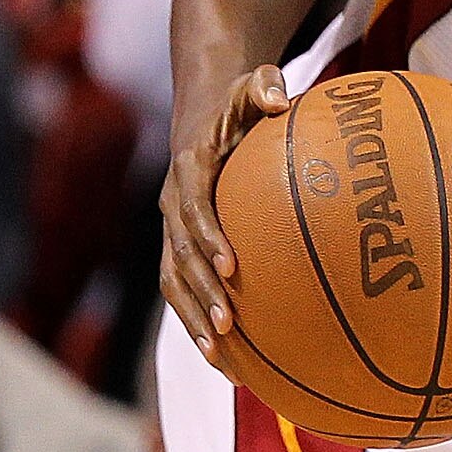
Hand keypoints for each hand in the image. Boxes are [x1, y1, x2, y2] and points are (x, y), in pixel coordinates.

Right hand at [161, 65, 290, 354]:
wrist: (204, 124)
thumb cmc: (240, 108)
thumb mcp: (250, 89)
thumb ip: (262, 88)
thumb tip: (278, 97)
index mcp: (189, 174)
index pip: (194, 210)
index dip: (208, 238)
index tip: (231, 265)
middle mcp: (174, 209)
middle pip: (180, 259)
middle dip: (201, 294)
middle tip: (229, 325)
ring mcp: (173, 235)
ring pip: (175, 285)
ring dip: (194, 320)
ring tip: (222, 357)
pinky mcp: (180, 254)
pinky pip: (185, 294)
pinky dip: (201, 325)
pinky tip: (233, 363)